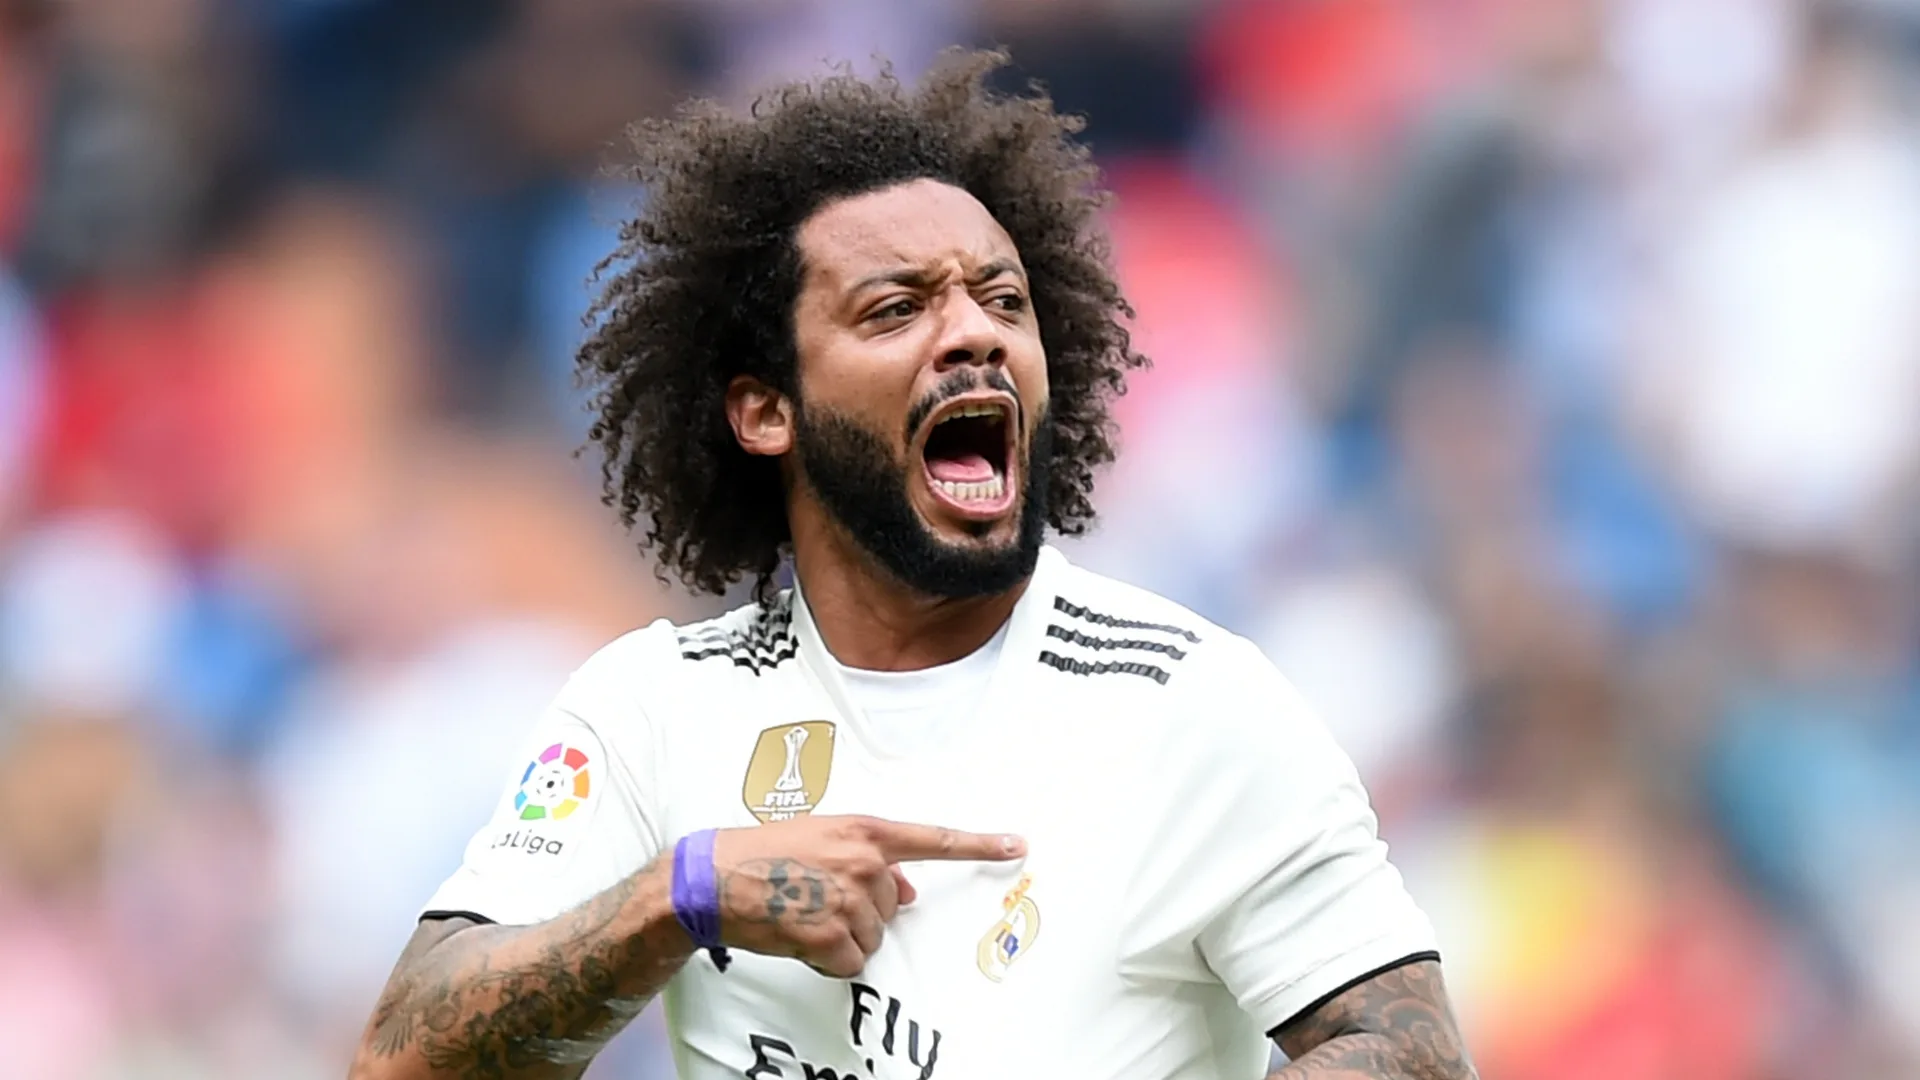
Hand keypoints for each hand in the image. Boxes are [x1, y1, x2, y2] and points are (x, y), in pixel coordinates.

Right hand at [711, 815, 1024, 977]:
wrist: (711, 877)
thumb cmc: (760, 854)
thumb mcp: (821, 840)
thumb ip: (869, 859)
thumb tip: (908, 890)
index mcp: (863, 831)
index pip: (932, 839)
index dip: (979, 844)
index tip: (1017, 844)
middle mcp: (864, 862)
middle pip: (893, 906)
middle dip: (861, 911)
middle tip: (814, 898)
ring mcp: (849, 898)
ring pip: (873, 936)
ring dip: (842, 936)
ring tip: (800, 913)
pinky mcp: (831, 933)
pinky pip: (851, 962)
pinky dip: (827, 959)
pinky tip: (798, 936)